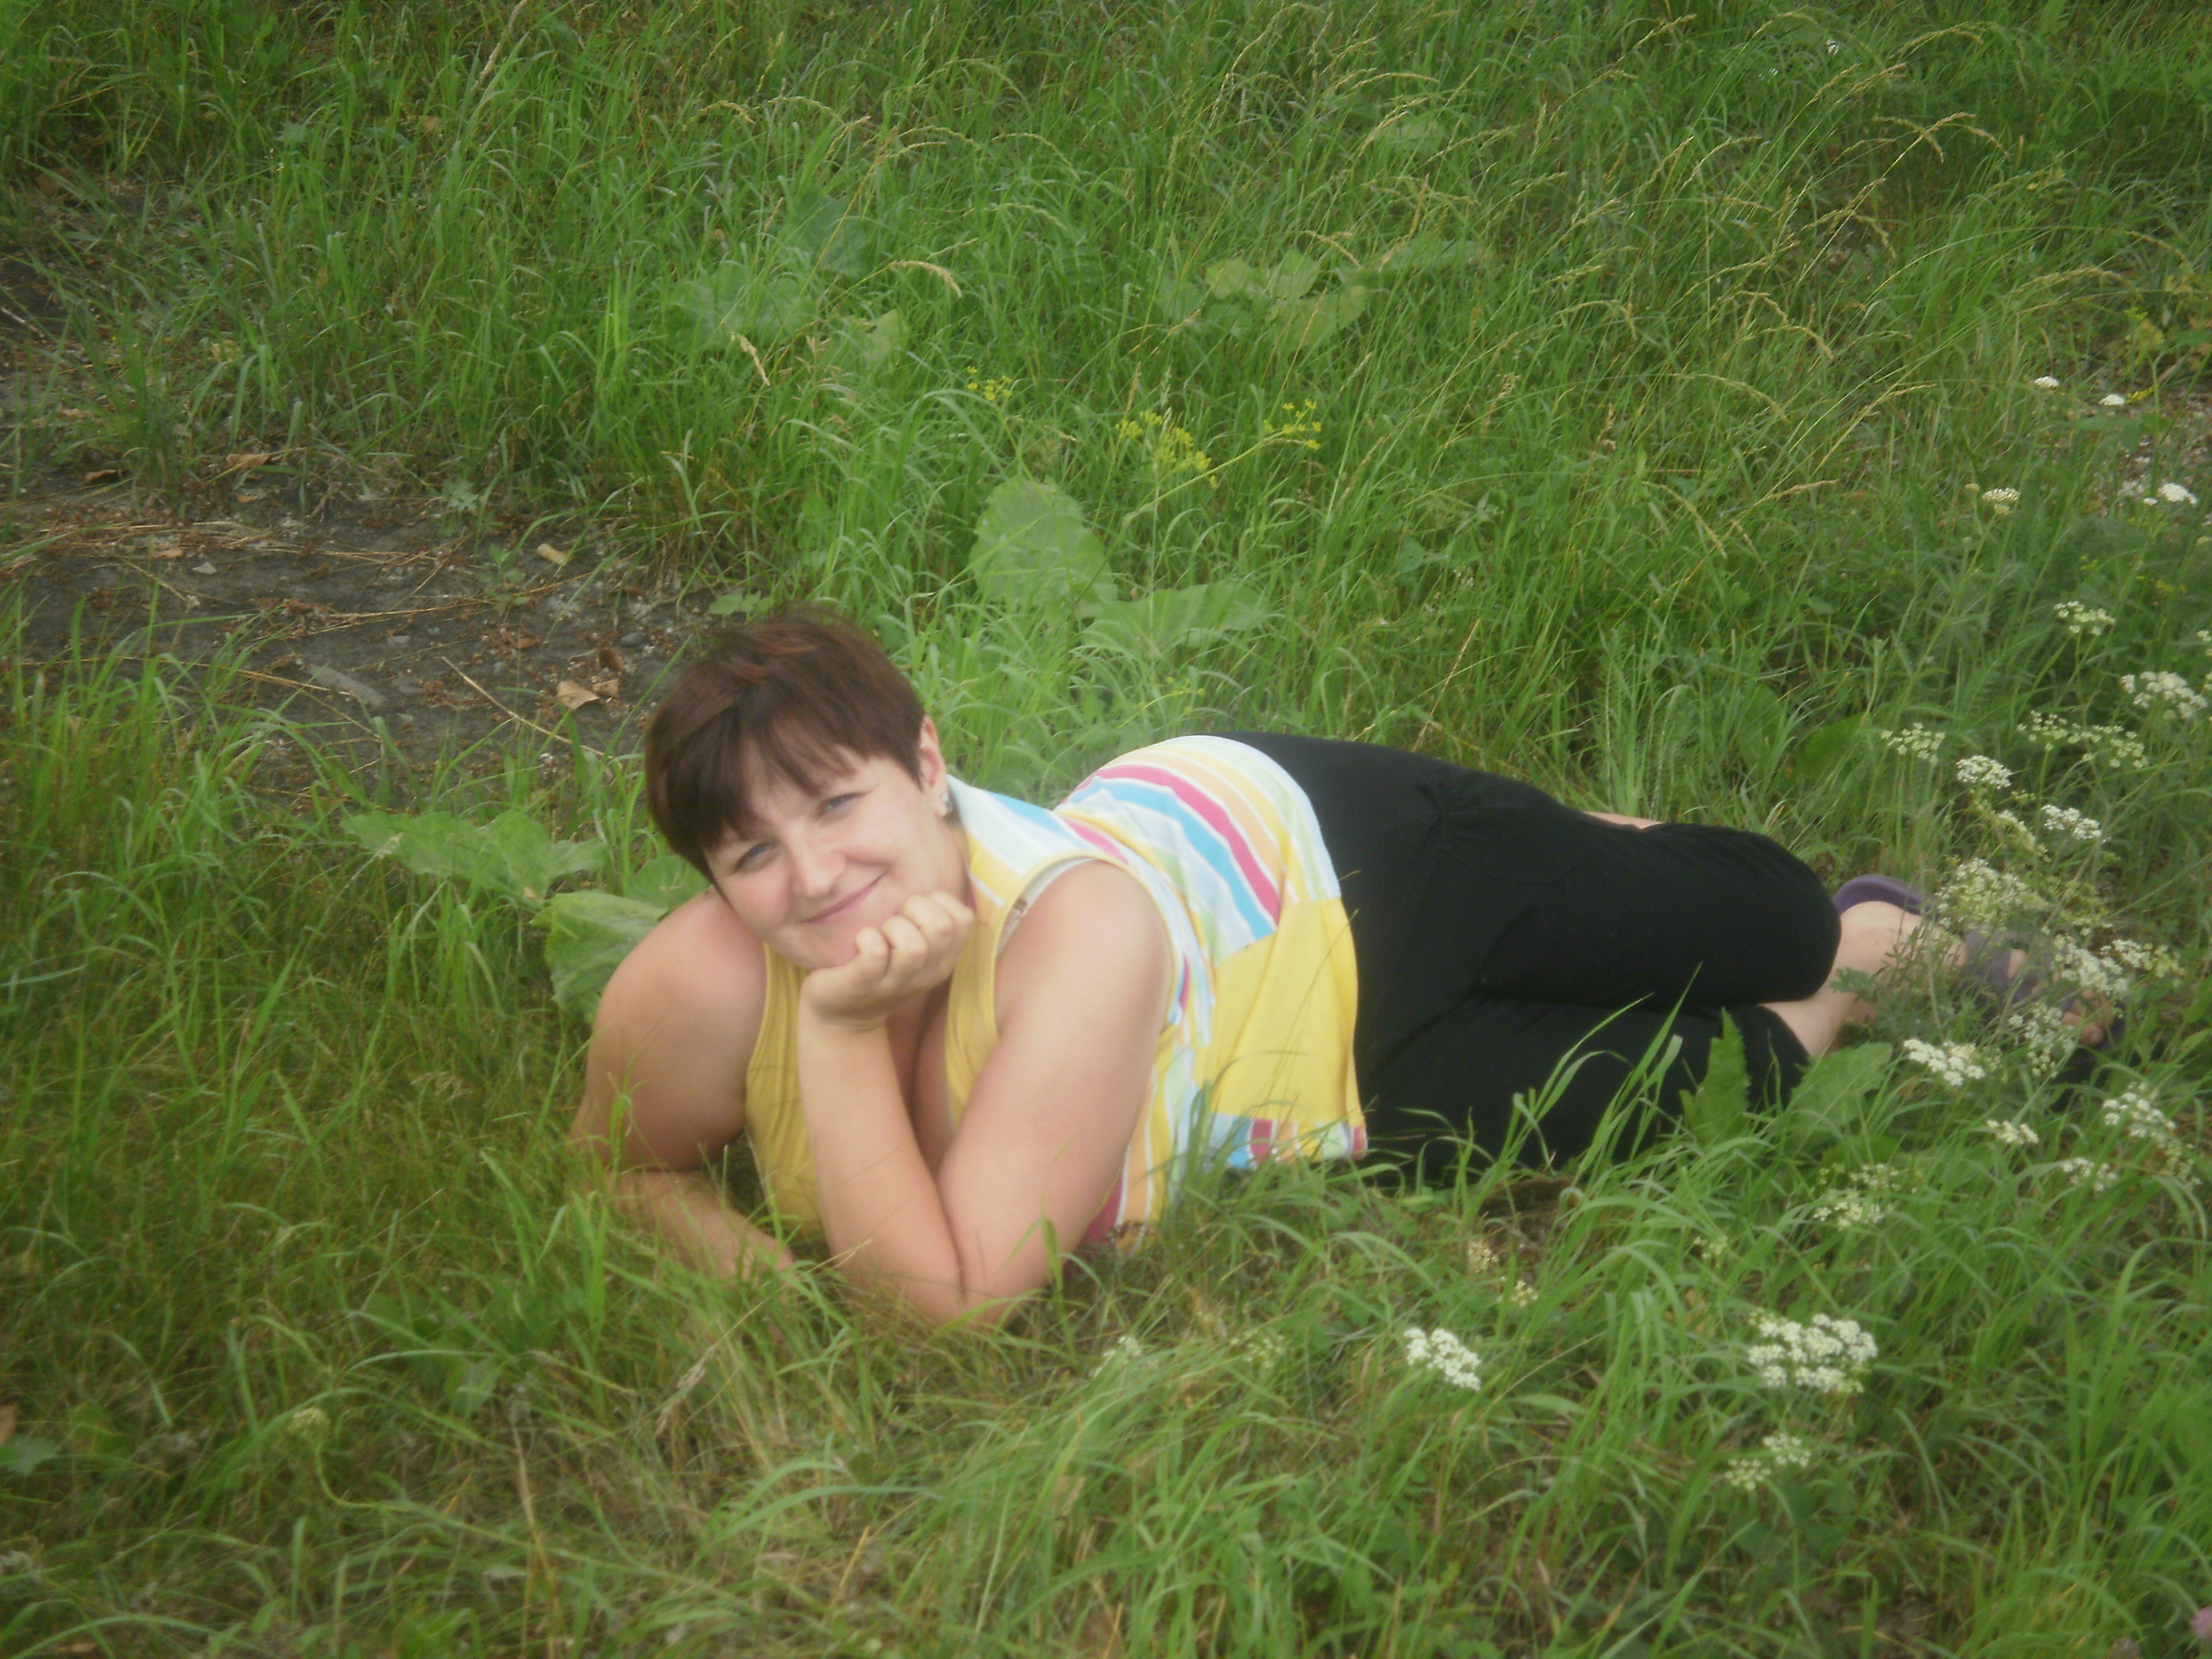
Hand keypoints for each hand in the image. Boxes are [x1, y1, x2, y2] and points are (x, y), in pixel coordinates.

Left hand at [798, 890, 974, 1031]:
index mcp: (943, 960)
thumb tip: (933, 881)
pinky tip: (860, 942)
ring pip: (914, 946)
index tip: (916, 912)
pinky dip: (867, 938)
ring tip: (880, 934)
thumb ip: (929, 924)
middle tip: (895, 919)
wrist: (843, 1016)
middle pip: (941, 928)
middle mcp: (926, 973)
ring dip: (892, 928)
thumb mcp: (915, 951)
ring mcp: (896, 982)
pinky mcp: (865, 984)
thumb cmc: (880, 969)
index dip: (939, 902)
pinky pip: (875, 953)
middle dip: (915, 909)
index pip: (964, 919)